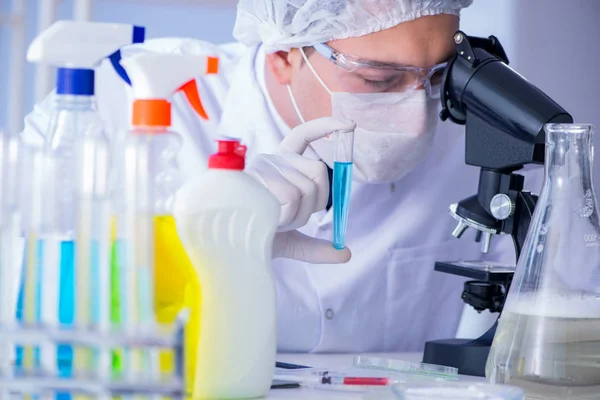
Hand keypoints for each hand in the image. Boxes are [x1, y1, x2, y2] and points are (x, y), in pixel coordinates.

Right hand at [245, 117, 355, 263]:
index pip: (303, 135)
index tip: (350, 125)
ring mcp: (263, 167)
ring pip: (306, 190)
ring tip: (271, 220)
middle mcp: (272, 159)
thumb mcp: (290, 241)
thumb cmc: (253, 236)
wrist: (226, 246)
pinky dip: (285, 217)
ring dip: (295, 216)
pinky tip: (266, 219)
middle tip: (286, 220)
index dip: (327, 126)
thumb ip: (316, 247)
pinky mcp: (255, 176)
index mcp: (281, 165)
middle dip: (313, 205)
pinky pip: (290, 197)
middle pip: (319, 171)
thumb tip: (346, 255)